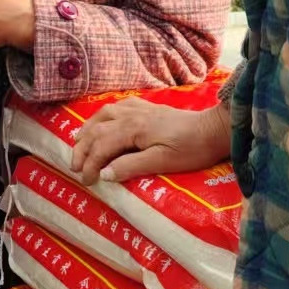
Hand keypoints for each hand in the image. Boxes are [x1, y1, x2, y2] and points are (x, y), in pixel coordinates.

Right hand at [71, 96, 230, 184]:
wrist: (213, 129)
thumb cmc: (191, 149)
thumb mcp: (163, 162)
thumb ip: (131, 166)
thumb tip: (104, 173)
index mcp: (132, 129)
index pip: (101, 146)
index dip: (90, 164)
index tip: (87, 181)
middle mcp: (130, 115)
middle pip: (96, 129)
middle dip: (82, 148)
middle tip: (75, 167)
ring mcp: (137, 108)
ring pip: (102, 115)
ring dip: (87, 130)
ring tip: (78, 144)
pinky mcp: (146, 107)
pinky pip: (115, 107)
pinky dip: (102, 116)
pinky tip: (102, 122)